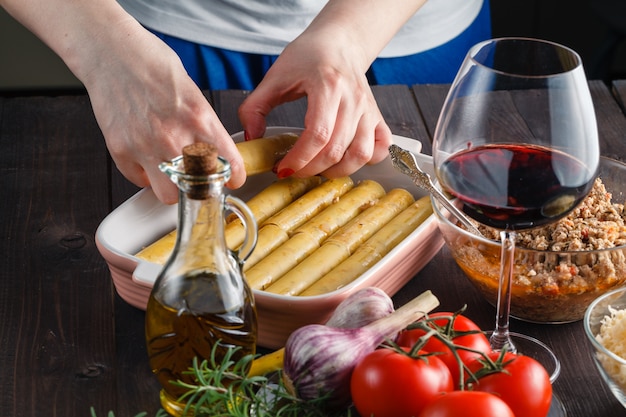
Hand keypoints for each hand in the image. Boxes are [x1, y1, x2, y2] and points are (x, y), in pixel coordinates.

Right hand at [81, 22, 244, 203]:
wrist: (111, 52)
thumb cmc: (151, 64)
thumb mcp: (193, 92)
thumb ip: (204, 125)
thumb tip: (215, 149)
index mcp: (198, 118)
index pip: (228, 164)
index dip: (234, 175)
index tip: (233, 178)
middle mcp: (173, 137)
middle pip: (197, 189)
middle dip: (200, 186)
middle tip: (198, 177)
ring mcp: (144, 146)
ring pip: (167, 195)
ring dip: (172, 187)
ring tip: (171, 172)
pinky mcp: (120, 150)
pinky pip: (138, 180)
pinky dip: (144, 174)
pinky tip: (147, 157)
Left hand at [238, 29, 391, 179]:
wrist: (339, 42)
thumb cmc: (308, 57)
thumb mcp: (274, 77)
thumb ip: (255, 108)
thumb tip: (251, 139)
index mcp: (328, 86)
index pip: (318, 135)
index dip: (299, 159)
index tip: (282, 168)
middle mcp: (353, 99)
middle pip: (337, 150)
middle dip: (311, 169)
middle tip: (293, 171)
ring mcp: (368, 110)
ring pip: (361, 154)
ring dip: (337, 171)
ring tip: (317, 169)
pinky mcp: (377, 117)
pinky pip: (380, 148)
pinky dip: (366, 161)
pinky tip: (345, 160)